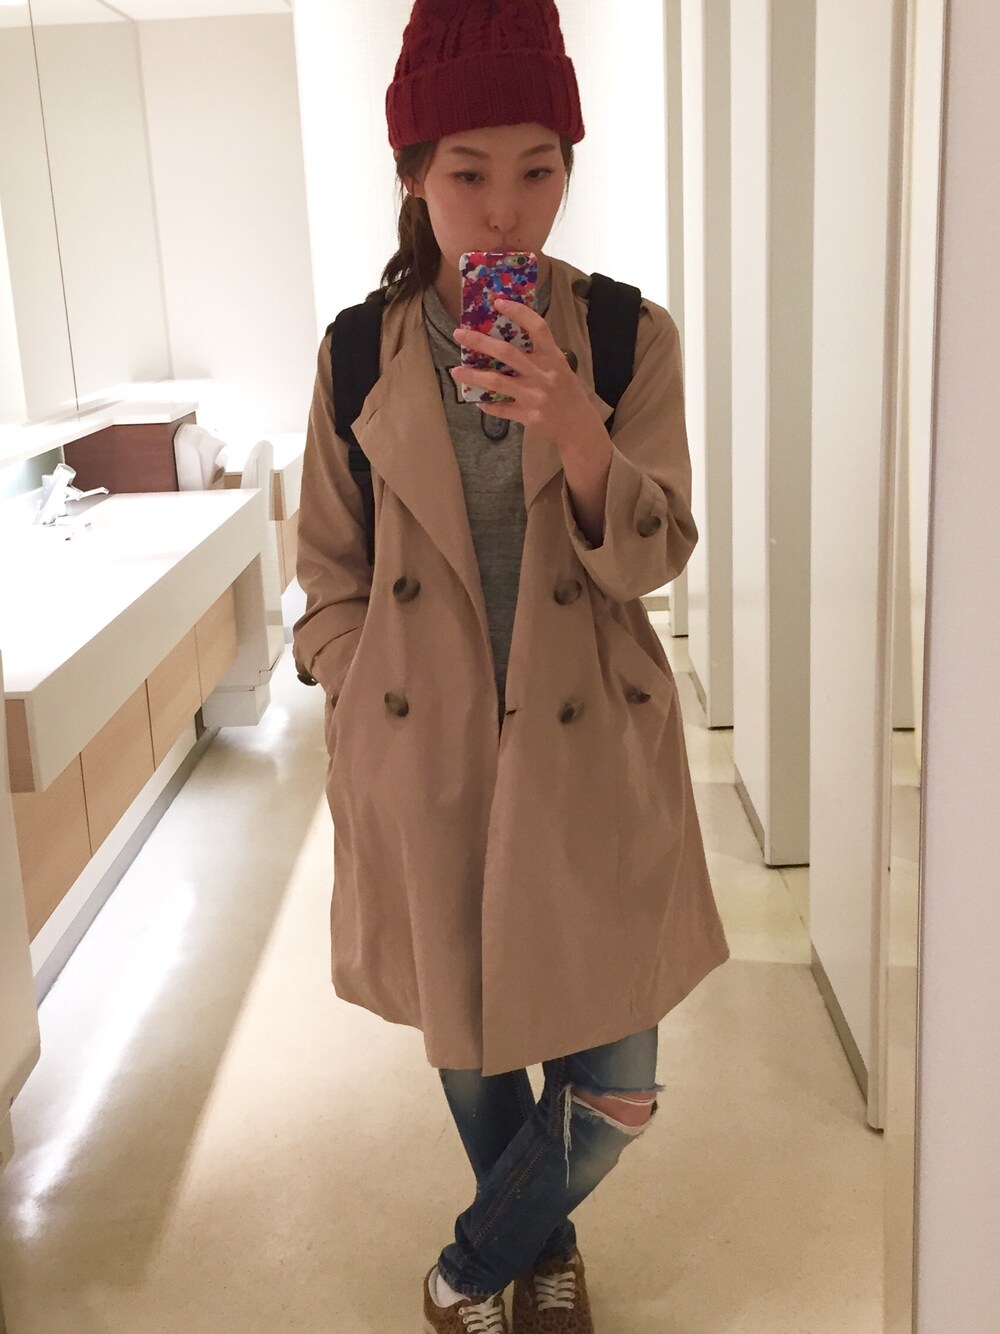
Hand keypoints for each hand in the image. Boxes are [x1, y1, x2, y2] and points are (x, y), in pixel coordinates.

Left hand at [449, 297, 606, 456]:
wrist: (579, 426)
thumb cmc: (566, 392)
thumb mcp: (559, 367)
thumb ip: (539, 355)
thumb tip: (506, 337)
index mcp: (553, 357)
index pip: (537, 327)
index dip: (518, 312)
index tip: (498, 302)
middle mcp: (544, 374)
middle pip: (507, 353)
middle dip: (480, 342)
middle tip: (459, 334)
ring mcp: (535, 396)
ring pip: (497, 382)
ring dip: (473, 376)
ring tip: (456, 371)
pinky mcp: (528, 416)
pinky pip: (501, 409)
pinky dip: (487, 405)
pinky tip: (477, 400)